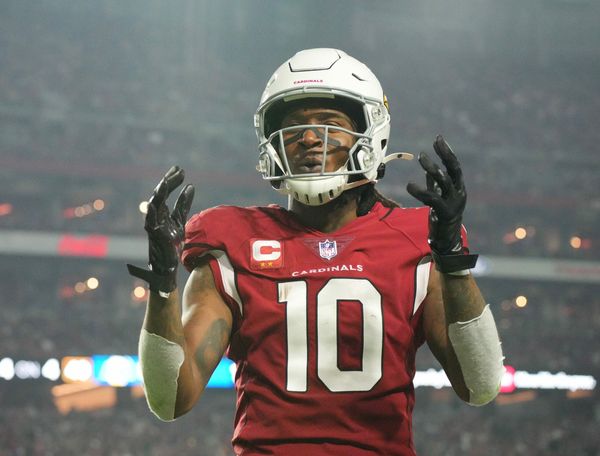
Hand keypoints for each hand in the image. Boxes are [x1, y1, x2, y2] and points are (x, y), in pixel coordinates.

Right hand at [145, 166, 194, 274]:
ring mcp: (153, 224)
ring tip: (167, 181)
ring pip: (154, 204)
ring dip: (160, 192)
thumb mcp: (180, 220)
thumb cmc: (172, 242)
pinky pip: (150, 222)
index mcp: (162, 210)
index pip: (166, 191)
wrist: (168, 265)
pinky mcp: (154, 235)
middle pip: (160, 193)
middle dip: (169, 181)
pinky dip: (151, 212)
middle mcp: (155, 215)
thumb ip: (183, 204)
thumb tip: (191, 186)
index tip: (180, 169)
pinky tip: (154, 204)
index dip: (172, 179)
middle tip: (179, 171)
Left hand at [406, 136, 476, 272]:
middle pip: (454, 170)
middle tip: (435, 142)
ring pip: (444, 181)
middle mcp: (459, 193)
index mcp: (458, 188)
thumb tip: (429, 170)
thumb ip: (435, 184)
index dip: (447, 152)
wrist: (446, 241)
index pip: (454, 166)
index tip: (438, 138)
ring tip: (422, 157)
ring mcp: (453, 203)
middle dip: (445, 154)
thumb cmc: (442, 217)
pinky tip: (410, 185)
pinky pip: (433, 198)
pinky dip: (421, 191)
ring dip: (433, 168)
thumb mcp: (439, 197)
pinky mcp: (444, 213)